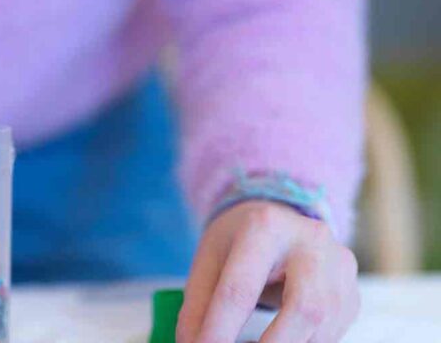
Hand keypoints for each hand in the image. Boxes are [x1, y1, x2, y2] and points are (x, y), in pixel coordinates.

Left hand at [177, 201, 358, 342]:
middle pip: (303, 307)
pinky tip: (279, 342)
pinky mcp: (351, 291)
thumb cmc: (240, 240)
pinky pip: (332, 333)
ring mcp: (339, 266)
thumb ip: (198, 305)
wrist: (278, 218)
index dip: (219, 329)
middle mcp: (310, 241)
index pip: (240, 288)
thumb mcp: (210, 261)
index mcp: (265, 226)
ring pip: (323, 326)